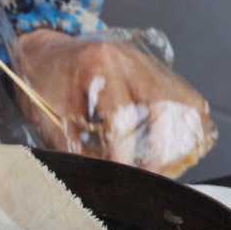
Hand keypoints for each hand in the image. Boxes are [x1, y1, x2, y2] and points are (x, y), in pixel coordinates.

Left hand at [16, 29, 216, 175]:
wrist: (44, 50)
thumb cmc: (42, 80)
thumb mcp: (47, 114)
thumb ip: (73, 148)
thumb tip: (98, 178)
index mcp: (99, 66)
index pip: (122, 117)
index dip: (124, 154)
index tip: (123, 177)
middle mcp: (130, 61)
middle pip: (169, 107)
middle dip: (164, 150)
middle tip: (150, 175)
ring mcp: (148, 64)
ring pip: (187, 102)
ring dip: (181, 138)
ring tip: (164, 164)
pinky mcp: (157, 71)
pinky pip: (187, 99)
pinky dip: (185, 125)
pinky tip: (171, 146)